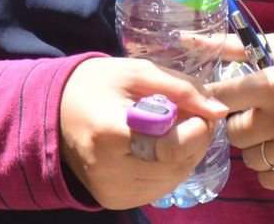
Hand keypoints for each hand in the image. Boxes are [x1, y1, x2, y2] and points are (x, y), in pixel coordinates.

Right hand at [58, 58, 228, 209]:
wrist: (55, 113)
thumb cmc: (95, 85)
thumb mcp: (137, 72)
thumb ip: (181, 88)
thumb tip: (219, 110)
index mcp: (110, 133)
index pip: (172, 146)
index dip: (196, 128)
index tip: (198, 109)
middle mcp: (110, 171)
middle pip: (177, 166)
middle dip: (196, 140)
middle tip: (191, 116)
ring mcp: (113, 191)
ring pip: (174, 180)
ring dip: (186, 155)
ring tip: (173, 129)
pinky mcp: (115, 200)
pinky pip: (160, 188)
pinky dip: (170, 168)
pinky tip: (160, 148)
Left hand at [206, 33, 273, 191]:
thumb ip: (233, 47)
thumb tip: (186, 40)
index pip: (220, 97)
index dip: (215, 101)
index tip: (221, 101)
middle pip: (233, 132)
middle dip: (242, 125)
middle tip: (260, 116)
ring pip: (250, 158)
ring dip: (258, 148)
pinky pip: (268, 181)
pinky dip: (272, 171)